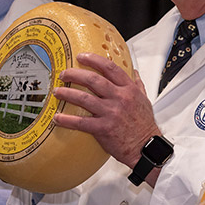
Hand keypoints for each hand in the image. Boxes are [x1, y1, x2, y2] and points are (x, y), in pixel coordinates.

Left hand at [53, 53, 159, 170]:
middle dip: (75, 74)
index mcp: (128, 89)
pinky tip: (58, 118)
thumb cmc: (145, 125)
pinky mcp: (103, 128)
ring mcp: (111, 113)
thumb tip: (135, 72)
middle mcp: (119, 98)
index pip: (110, 68)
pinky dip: (67, 119)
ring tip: (58, 92)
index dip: (94, 60)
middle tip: (64, 74)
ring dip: (67, 94)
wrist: (146, 147)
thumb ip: (138, 85)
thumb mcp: (145, 100)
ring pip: (84, 98)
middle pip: (93, 80)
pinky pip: (81, 122)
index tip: (82, 56)